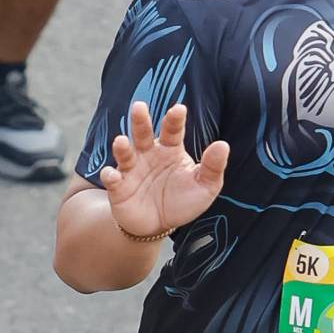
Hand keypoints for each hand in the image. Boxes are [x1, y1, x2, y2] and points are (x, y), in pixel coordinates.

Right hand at [98, 98, 228, 238]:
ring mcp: (131, 169)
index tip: (179, 109)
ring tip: (121, 141)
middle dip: (140, 121)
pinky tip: (113, 176)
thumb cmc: (183, 201)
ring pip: (125, 152)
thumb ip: (213, 167)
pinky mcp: (118, 187)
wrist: (158, 225)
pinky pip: (112, 178)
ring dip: (122, 147)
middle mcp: (148, 154)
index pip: (172, 130)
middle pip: (143, 133)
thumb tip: (223, 145)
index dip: (174, 119)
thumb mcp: (205, 187)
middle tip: (139, 107)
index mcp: (170, 149)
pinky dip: (110, 176)